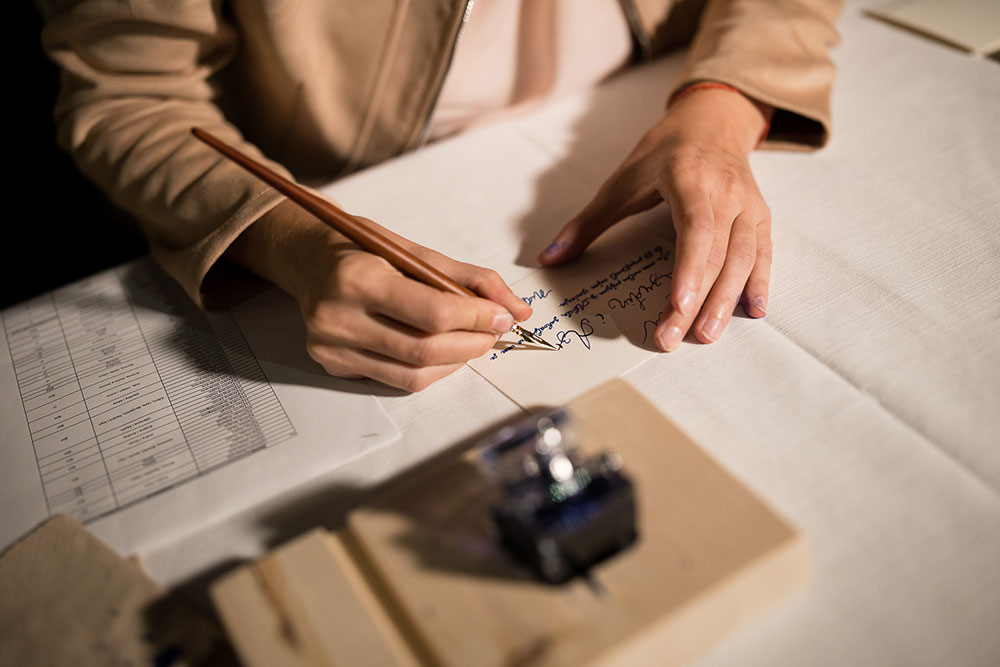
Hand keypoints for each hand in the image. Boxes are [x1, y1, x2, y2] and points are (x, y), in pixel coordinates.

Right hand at [226, 201, 531, 390]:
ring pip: (413, 374)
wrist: (306, 259)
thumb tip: (517, 309)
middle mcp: (338, 318)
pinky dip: (428, 369)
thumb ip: (470, 279)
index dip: (477, 318)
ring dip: (455, 362)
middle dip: (472, 344)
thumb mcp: (414, 250)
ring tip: (472, 342)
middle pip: (426, 349)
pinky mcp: (332, 366)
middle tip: (494, 333)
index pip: (434, 312)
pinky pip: (394, 380)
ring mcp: (332, 348)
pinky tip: (439, 351)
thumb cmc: (363, 249)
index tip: (503, 316)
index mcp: (359, 278)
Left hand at [537, 86, 771, 350]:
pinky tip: (754, 312)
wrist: (711, 120)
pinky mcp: (760, 214)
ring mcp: (748, 203)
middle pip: (718, 253)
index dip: (689, 270)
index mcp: (689, 179)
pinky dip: (760, 282)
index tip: (678, 306)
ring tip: (708, 334)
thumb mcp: (621, 180)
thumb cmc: (663, 151)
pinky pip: (764, 251)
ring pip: (744, 256)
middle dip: (699, 300)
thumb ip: (586, 222)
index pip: (695, 230)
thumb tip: (549, 259)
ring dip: (728, 298)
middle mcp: (725, 191)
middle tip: (679, 337)